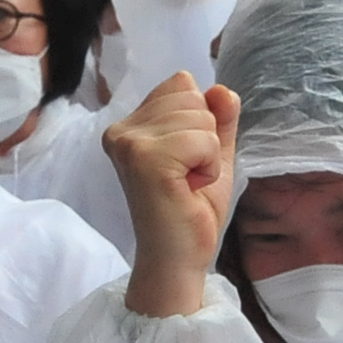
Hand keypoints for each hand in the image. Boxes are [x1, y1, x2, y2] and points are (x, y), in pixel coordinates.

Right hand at [105, 73, 237, 317]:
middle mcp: (122, 130)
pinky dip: (209, 166)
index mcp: (130, 125)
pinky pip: (204, 140)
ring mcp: (130, 143)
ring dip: (208, 154)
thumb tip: (221, 89)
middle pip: (192, 95)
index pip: (181, 83)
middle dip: (205, 137)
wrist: (179, 258)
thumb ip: (218, 119)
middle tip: (187, 175)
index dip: (199, 121)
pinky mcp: (146, 160)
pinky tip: (189, 189)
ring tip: (187, 183)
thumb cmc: (192, 210)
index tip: (186, 160)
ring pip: (201, 116)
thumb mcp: (212, 153)